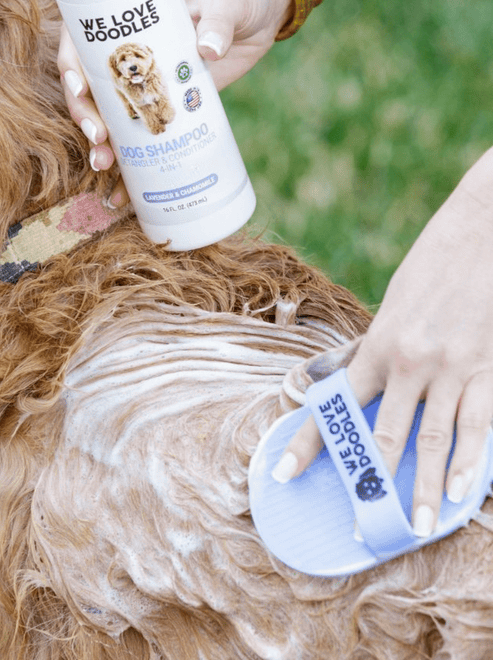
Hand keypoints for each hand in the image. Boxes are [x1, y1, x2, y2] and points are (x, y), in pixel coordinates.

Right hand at [57, 0, 292, 193]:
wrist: (261, 11)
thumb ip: (218, 20)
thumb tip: (209, 49)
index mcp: (126, 20)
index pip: (81, 41)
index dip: (72, 65)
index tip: (81, 89)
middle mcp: (126, 55)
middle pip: (89, 87)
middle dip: (86, 115)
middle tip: (99, 139)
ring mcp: (143, 83)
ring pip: (108, 116)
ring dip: (101, 145)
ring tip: (104, 168)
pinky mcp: (165, 106)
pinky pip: (139, 135)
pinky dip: (131, 164)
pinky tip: (122, 190)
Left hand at [274, 148, 492, 536]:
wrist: (481, 234)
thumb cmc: (431, 268)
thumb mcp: (391, 306)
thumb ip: (369, 350)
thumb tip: (335, 378)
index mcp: (377, 345)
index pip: (336, 406)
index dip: (309, 443)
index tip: (286, 473)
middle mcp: (409, 364)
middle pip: (387, 435)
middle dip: (373, 481)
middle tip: (367, 523)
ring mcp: (452, 370)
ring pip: (436, 442)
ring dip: (429, 488)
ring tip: (422, 525)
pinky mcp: (487, 370)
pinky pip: (479, 426)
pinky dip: (473, 462)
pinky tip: (468, 492)